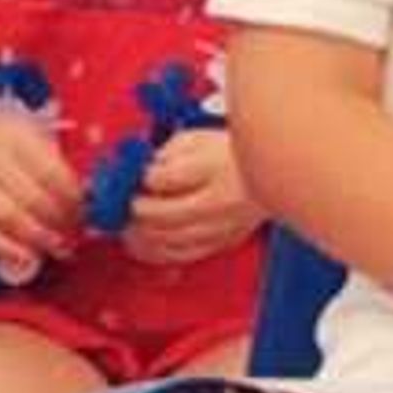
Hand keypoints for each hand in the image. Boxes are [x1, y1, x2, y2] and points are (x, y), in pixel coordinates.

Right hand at [0, 99, 85, 282]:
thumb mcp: (23, 135)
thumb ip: (50, 161)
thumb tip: (83, 197)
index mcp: (14, 138)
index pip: (52, 171)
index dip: (73, 197)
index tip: (85, 212)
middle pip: (32, 197)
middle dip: (59, 222)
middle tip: (75, 236)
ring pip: (8, 217)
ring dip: (38, 238)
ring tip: (58, 249)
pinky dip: (5, 249)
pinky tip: (26, 258)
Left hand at [116, 125, 261, 267]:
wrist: (272, 170)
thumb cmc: (231, 151)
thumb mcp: (196, 138)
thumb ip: (166, 154)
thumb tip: (138, 172)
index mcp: (214, 167)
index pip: (164, 179)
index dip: (139, 180)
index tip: (128, 179)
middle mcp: (221, 200)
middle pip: (164, 215)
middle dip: (134, 212)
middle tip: (119, 206)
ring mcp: (224, 225)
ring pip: (171, 239)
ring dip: (141, 234)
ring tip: (126, 225)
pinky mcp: (225, 240)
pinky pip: (184, 254)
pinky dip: (157, 251)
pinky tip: (142, 243)